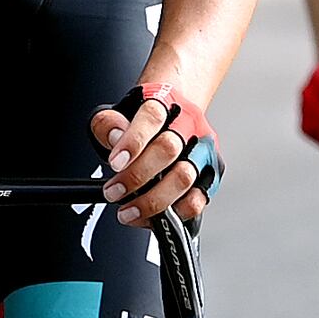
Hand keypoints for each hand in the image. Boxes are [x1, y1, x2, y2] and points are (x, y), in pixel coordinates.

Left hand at [96, 82, 221, 221]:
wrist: (173, 113)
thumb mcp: (118, 112)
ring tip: (128, 210)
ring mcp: (202, 150)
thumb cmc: (144, 119)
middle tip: (113, 191)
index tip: (115, 162)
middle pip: (169, 148)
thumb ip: (108, 123)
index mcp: (165, 101)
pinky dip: (174, 212)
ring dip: (153, 200)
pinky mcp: (210, 175)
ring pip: (185, 176)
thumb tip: (115, 137)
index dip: (133, 141)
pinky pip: (198, 199)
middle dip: (137, 176)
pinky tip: (152, 217)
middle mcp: (188, 124)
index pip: (152, 116)